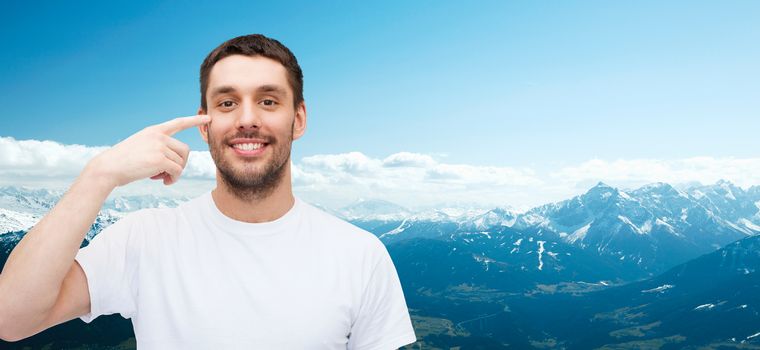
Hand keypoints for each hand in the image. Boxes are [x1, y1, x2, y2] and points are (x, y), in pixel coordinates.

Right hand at [86, 114, 210, 187]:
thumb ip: (158, 148)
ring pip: (181, 162)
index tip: (207, 117)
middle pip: (184, 150)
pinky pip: (177, 171)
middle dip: (180, 163)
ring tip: (161, 178)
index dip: (194, 120)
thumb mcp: (141, 147)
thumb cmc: (123, 162)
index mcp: (153, 131)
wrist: (108, 168)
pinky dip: (173, 179)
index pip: (178, 122)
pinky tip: (164, 182)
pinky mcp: (160, 159)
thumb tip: (176, 163)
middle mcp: (158, 136)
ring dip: (174, 173)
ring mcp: (159, 146)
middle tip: (167, 173)